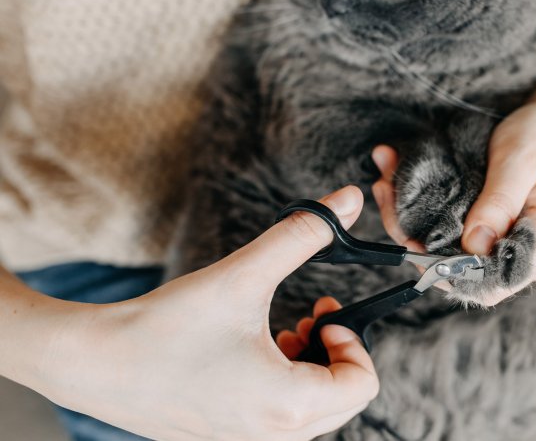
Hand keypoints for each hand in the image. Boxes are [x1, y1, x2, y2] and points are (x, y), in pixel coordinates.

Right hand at [25, 186, 378, 440]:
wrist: (91, 364)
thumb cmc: (164, 327)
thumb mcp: (243, 275)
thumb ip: (302, 235)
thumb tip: (349, 199)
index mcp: (288, 406)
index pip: (363, 386)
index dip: (355, 342)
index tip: (324, 311)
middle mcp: (272, 436)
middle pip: (342, 400)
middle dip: (334, 352)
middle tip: (309, 316)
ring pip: (311, 411)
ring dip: (309, 367)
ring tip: (282, 332)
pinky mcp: (224, 439)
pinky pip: (277, 419)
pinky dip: (281, 385)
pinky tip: (252, 352)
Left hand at [372, 53, 535, 304]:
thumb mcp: (522, 157)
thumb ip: (500, 201)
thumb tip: (474, 245)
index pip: (493, 283)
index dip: (448, 271)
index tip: (414, 235)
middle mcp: (526, 255)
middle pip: (461, 275)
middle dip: (415, 239)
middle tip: (387, 190)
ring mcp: (504, 248)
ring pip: (446, 258)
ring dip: (408, 223)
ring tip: (386, 179)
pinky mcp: (487, 235)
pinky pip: (446, 238)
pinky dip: (415, 214)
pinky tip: (394, 181)